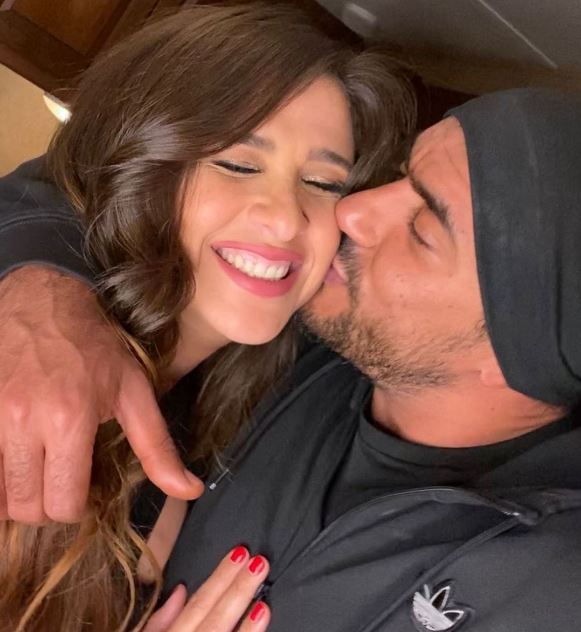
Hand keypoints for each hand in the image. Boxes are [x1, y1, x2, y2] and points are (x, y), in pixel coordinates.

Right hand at [0, 266, 202, 523]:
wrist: (43, 302)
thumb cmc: (95, 348)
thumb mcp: (135, 392)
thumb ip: (158, 448)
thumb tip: (192, 490)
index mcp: (68, 419)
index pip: (62, 504)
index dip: (76, 503)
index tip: (82, 483)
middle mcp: (19, 421)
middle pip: (24, 507)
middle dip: (46, 502)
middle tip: (59, 475)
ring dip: (15, 492)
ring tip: (36, 467)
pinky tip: (14, 456)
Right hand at [143, 547, 270, 631]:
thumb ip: (157, 622)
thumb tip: (179, 591)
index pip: (196, 606)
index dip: (219, 580)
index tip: (240, 554)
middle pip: (211, 619)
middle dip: (235, 590)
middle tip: (258, 562)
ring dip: (244, 619)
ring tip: (262, 594)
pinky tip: (262, 616)